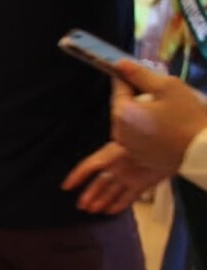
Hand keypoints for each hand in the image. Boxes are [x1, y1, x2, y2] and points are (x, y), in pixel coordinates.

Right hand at [62, 141, 167, 213]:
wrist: (175, 147)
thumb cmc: (144, 143)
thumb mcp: (118, 145)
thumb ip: (100, 157)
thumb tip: (82, 163)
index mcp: (110, 155)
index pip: (89, 166)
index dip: (77, 176)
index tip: (65, 187)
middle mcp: (118, 166)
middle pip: (100, 182)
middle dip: (89, 194)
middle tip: (81, 206)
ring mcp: (130, 176)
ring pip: (112, 191)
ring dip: (102, 201)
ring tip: (93, 211)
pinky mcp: (142, 184)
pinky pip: (128, 197)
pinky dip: (119, 205)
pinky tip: (110, 212)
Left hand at [111, 59, 206, 173]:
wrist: (202, 151)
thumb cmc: (187, 116)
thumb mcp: (167, 87)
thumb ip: (141, 75)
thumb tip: (121, 64)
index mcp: (122, 114)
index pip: (118, 89)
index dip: (128, 78)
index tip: (137, 71)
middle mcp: (119, 133)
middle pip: (123, 108)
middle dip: (137, 98)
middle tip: (159, 92)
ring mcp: (128, 147)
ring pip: (131, 123)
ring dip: (142, 114)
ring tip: (165, 110)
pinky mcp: (139, 157)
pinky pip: (138, 138)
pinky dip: (147, 130)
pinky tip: (165, 126)